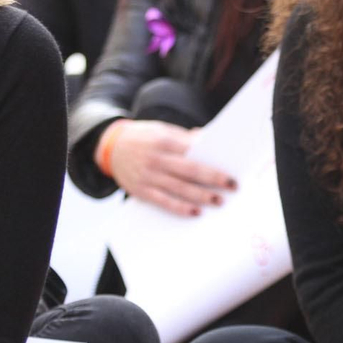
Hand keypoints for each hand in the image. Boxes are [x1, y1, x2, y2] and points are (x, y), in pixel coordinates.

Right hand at [106, 119, 234, 217]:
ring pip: (179, 188)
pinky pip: (164, 201)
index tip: (230, 168)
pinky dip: (180, 208)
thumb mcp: (162, 130)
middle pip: (190, 170)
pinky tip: (195, 211)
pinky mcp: (142, 191)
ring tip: (218, 200)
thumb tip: (206, 139)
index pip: (193, 151)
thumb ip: (184, 137)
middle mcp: (156, 159)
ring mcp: (148, 176)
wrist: (110, 147)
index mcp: (164, 141)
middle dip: (213, 179)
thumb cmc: (143, 138)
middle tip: (232, 186)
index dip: (212, 160)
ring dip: (201, 195)